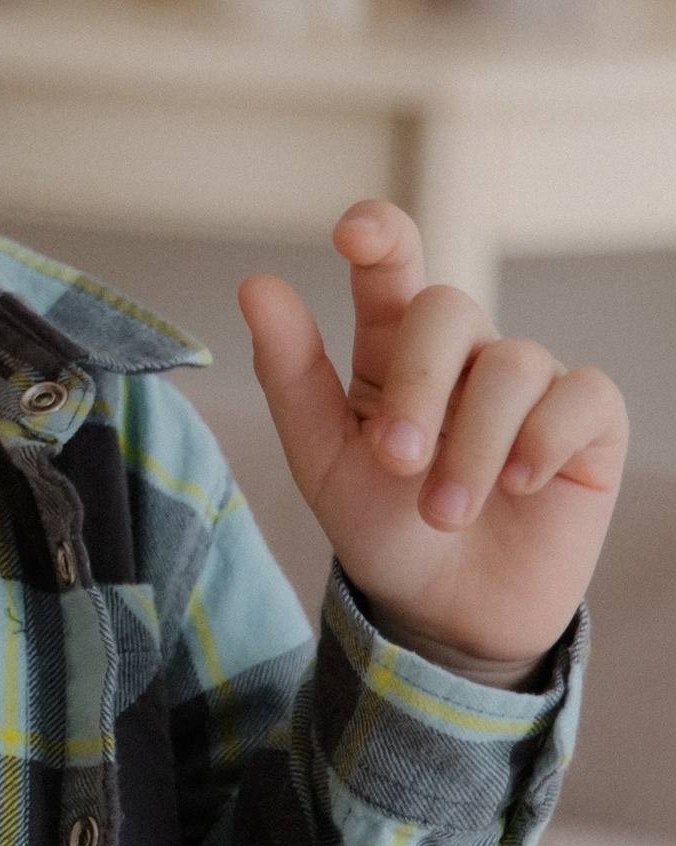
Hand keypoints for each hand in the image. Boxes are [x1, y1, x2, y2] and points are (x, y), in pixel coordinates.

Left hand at [240, 201, 624, 669]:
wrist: (446, 612)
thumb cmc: (382, 527)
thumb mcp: (323, 460)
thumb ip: (291, 375)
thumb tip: (257, 285)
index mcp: (392, 345)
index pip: (394, 262)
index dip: (381, 233)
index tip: (353, 236)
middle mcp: (466, 350)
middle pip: (448, 307)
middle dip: (418, 384)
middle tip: (394, 461)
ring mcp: (532, 379)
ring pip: (513, 362)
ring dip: (471, 447)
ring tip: (444, 513)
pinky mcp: (589, 420)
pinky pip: (580, 395)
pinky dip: (543, 441)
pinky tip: (518, 487)